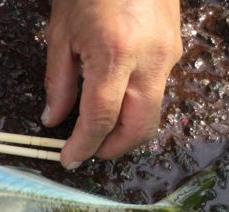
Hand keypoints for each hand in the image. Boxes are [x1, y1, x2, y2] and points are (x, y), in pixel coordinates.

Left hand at [42, 0, 182, 168]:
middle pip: (139, 126)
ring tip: (99, 133)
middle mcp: (149, 59)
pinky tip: (115, 104)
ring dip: (126, 132)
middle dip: (113, 149)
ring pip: (153, 113)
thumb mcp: (60, 34)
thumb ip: (57, 83)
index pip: (100, 118)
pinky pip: (157, 92)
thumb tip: (52, 119)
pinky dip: (135, 108)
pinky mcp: (175, 50)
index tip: (69, 159)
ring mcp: (168, 55)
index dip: (83, 145)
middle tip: (89, 153)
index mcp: (114, 54)